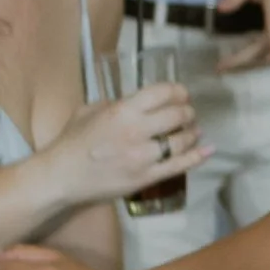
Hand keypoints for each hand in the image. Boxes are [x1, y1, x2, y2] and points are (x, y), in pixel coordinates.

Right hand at [52, 82, 206, 207]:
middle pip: (177, 115)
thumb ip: (115, 104)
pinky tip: (207, 149)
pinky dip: (198, 156)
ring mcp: (143, 156)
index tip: (182, 93)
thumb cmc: (72, 141)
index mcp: (122, 110)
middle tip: (188, 113)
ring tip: (194, 130)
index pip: (162, 93)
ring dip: (192, 132)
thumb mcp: (90, 111)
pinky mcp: (146, 178)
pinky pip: (179, 166)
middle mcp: (136, 131)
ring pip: (181, 140)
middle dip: (187, 112)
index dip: (178, 91)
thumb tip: (137, 102)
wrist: (62, 177)